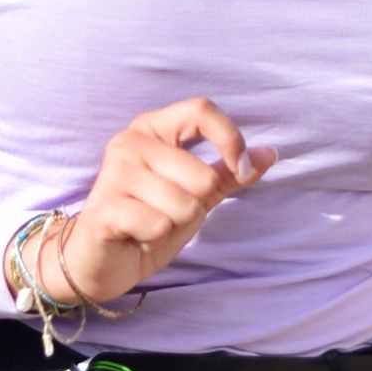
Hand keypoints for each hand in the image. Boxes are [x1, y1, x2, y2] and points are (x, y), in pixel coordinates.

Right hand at [34, 98, 272, 307]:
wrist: (101, 260)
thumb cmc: (148, 219)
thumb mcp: (195, 194)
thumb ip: (228, 173)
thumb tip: (270, 153)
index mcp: (153, 128)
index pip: (201, 110)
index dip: (230, 139)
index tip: (240, 168)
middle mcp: (130, 141)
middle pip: (201, 174)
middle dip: (195, 205)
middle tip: (166, 211)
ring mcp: (114, 172)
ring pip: (183, 203)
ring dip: (174, 223)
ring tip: (150, 222)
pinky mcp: (104, 207)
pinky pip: (158, 223)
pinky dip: (155, 236)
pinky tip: (136, 234)